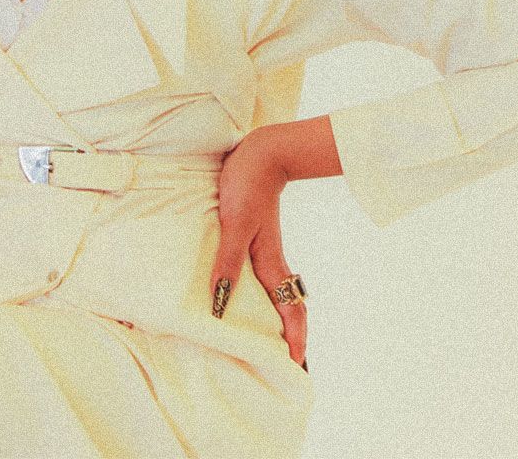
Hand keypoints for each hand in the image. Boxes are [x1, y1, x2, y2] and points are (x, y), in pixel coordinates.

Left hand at [210, 126, 307, 368]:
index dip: (295, 337)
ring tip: (266, 338)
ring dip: (275, 315)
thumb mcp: (234, 224)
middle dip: (289, 334)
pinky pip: (261, 274)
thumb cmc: (246, 185)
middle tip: (285, 363)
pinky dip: (259, 292)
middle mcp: (271, 260)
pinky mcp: (254, 237)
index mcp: (270, 263)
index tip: (296, 365)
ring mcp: (265, 249)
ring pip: (275, 291)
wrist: (261, 153)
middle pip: (287, 305)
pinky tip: (244, 295)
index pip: (290, 308)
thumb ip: (228, 260)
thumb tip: (221, 302)